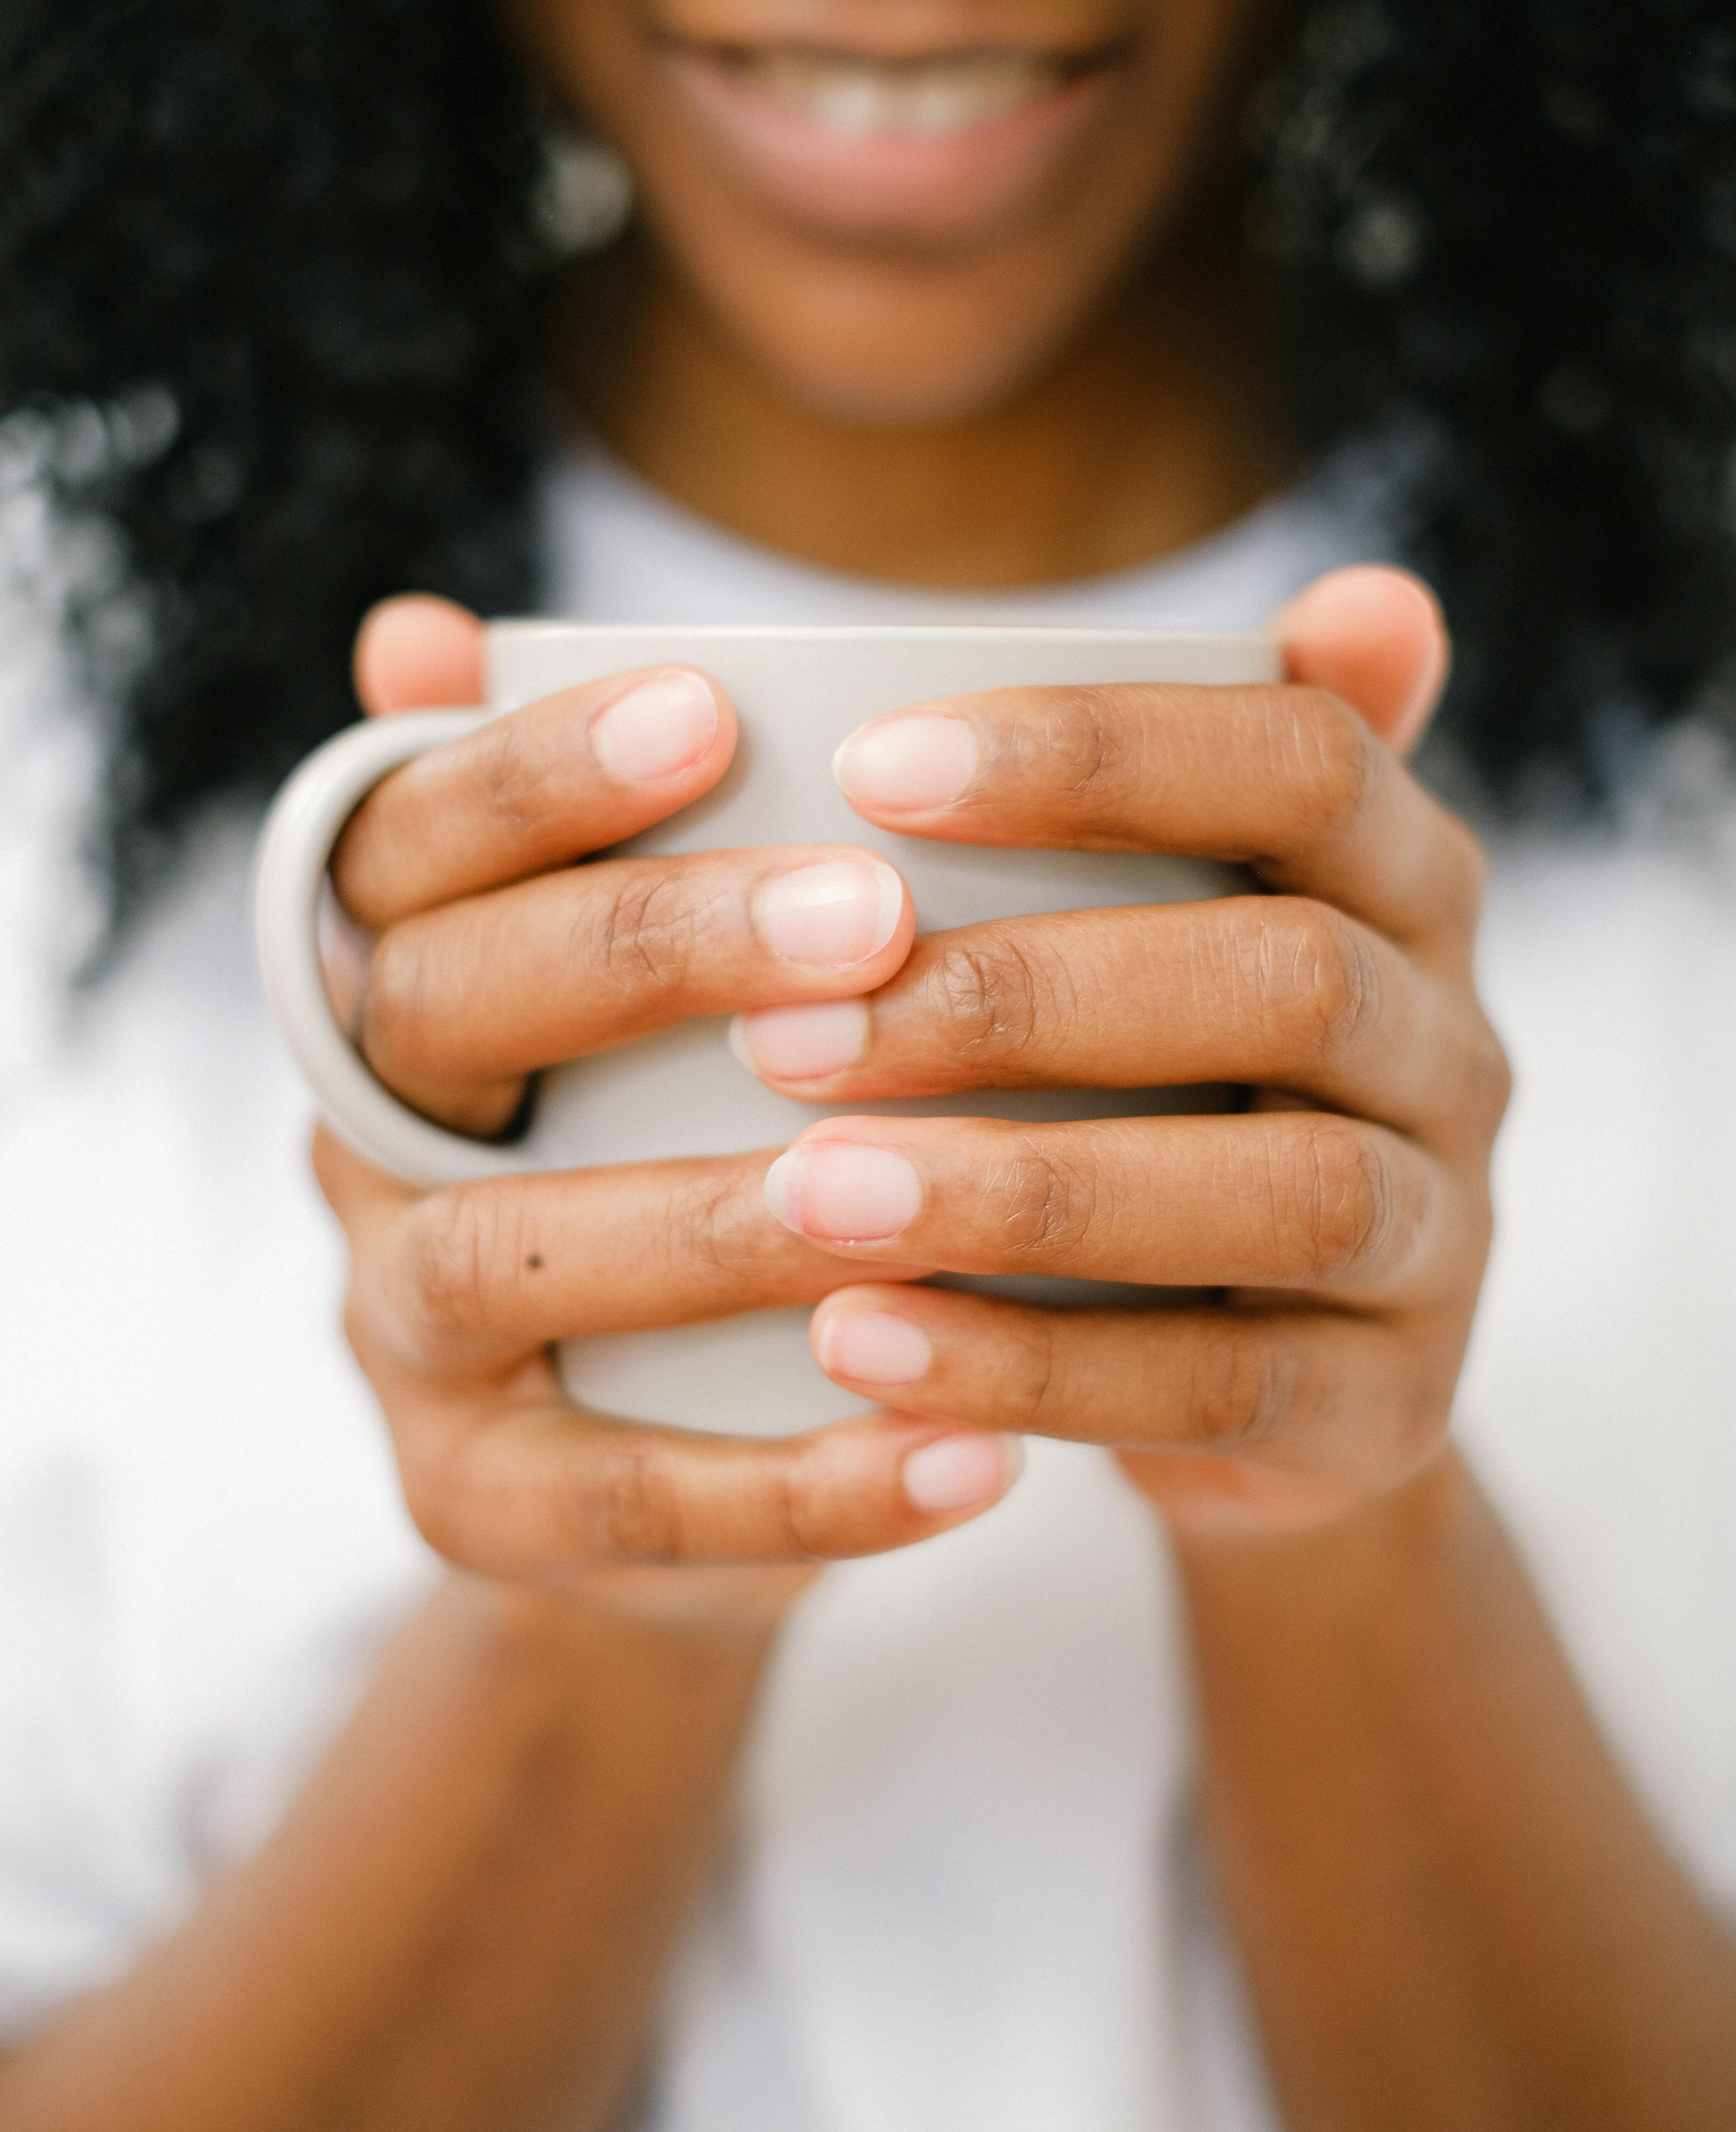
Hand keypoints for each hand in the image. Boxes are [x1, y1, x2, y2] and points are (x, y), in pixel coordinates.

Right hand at [314, 598, 1025, 1628]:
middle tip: (866, 914)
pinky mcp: (472, 1502)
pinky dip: (800, 1485)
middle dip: (648, 951)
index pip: (407, 844)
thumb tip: (431, 629)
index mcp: (402, 983)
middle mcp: (365, 1139)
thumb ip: (620, 828)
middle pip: (443, 1012)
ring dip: (711, 1217)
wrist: (674, 1449)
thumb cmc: (700, 1146)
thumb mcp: (666, 998)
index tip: (713, 710)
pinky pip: (620, 1499)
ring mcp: (398, 1330)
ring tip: (904, 1187)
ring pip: (507, 1249)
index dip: (536, 773)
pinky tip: (974, 1453)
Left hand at [736, 569, 1508, 1531]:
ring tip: (807, 1198)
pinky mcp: (1393, 1410)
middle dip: (1026, 997)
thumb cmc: (1170, 1096)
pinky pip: (1222, 1391)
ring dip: (1026, 1194)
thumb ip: (1203, 784)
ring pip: (1281, 1196)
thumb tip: (1369, 601)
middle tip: (785, 1027)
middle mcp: (1455, 1046)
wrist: (1272, 1384)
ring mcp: (1447, 1238)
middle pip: (1287, 984)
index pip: (1306, 762)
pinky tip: (858, 1346)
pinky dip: (1035, 1373)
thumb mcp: (1183, 934)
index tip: (869, 767)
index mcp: (1408, 888)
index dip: (1101, 753)